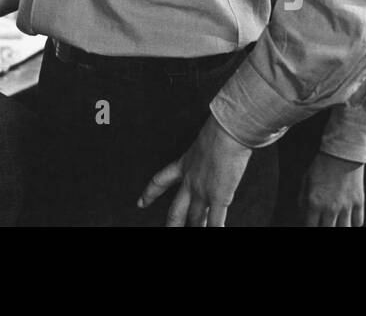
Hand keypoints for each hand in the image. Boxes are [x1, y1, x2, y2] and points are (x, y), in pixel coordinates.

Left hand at [137, 116, 251, 226]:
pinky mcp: (218, 198)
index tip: (140, 203)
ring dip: (195, 228)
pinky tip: (214, 234)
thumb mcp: (205, 142)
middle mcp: (189, 181)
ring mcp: (202, 191)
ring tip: (194, 234)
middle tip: (167, 230)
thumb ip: (206, 154)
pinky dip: (213, 230)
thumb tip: (217, 157)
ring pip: (194, 219)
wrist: (225, 133)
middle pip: (175, 210)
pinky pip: (215, 222)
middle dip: (171, 224)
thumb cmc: (220, 131)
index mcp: (184, 164)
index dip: (149, 194)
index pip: (160, 181)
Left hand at [299, 151, 364, 226]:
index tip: (311, 224)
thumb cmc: (322, 165)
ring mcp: (346, 207)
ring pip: (344, 229)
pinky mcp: (359, 202)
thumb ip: (303, 198)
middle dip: (324, 228)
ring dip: (339, 227)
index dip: (310, 226)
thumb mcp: (306, 179)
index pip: (310, 226)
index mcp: (314, 202)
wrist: (342, 153)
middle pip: (328, 230)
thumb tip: (302, 213)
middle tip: (324, 222)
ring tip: (336, 223)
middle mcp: (330, 208)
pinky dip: (353, 223)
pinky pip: (358, 222)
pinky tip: (349, 219)